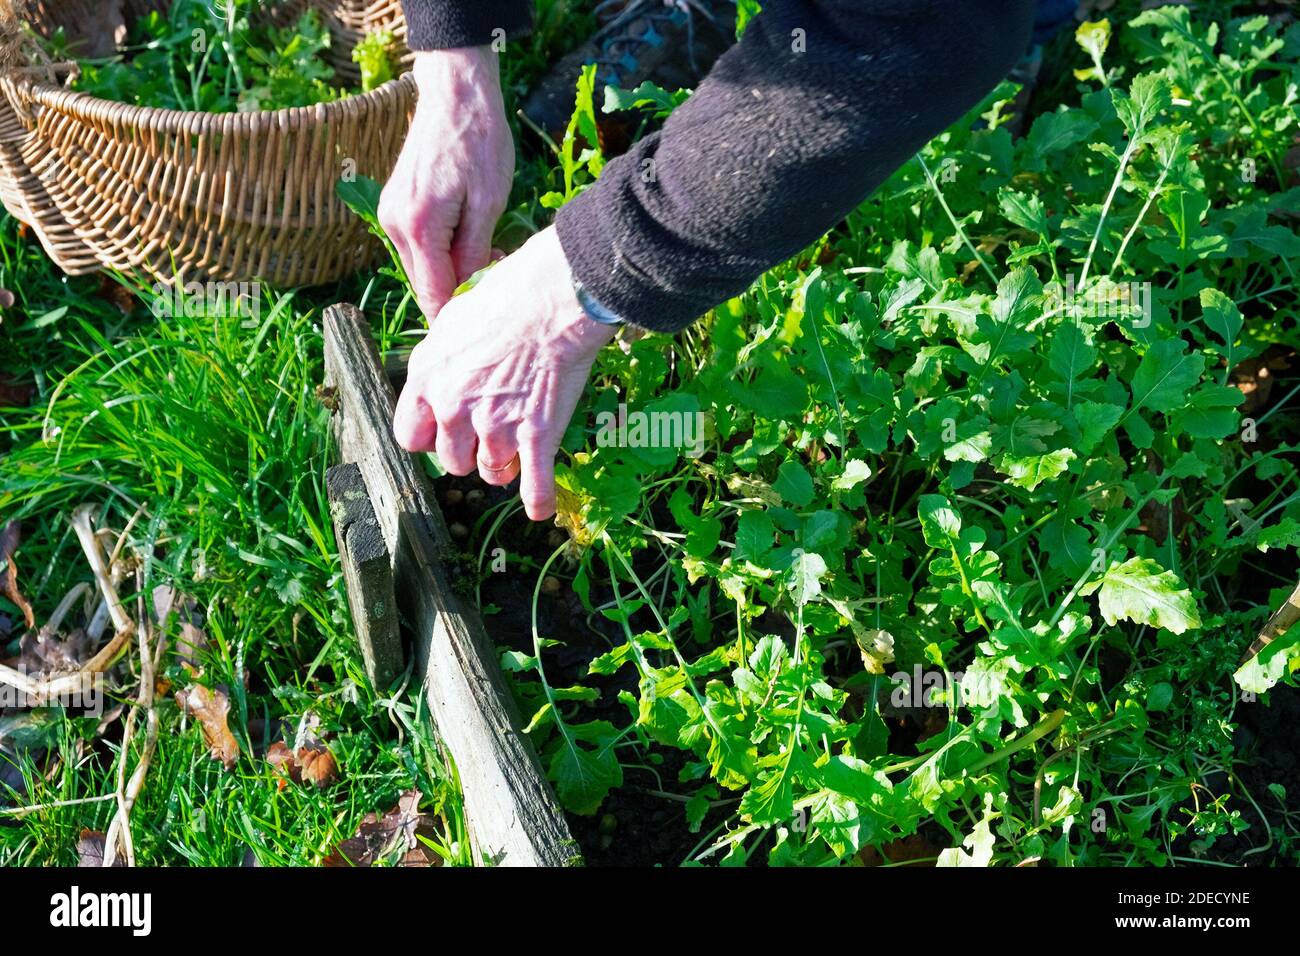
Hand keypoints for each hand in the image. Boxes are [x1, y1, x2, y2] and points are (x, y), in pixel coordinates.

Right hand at [379, 47, 513, 316]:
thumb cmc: (479, 143)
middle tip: (495, 267)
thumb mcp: (488, 203)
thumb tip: (468, 291)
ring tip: (486, 245)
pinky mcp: (394, 204)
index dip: (460, 313)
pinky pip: (416, 245)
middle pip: (424, 285)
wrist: (455, 94)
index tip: (489, 311)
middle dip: (457, 289)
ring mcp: (389, 214)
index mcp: (418, 228)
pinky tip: (467, 234)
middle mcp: (394, 225)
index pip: (433, 295)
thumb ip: (473, 253)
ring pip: (421, 266)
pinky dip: (440, 250)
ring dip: (450, 269)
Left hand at [392, 227, 618, 520]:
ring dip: (503, 467)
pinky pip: (534, 483)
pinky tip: (540, 510)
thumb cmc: (506, 297)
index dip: (430, 439)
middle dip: (470, 453)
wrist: (553, 298)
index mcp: (428, 379)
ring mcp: (495, 425)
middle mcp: (455, 408)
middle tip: (489, 437)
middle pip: (452, 461)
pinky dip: (538, 500)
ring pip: (491, 471)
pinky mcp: (535, 434)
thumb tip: (440, 373)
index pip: (410, 437)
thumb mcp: (452, 321)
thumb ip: (439, 360)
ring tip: (516, 453)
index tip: (445, 434)